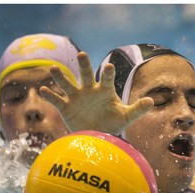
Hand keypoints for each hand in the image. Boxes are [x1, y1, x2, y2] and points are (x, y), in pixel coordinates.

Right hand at [39, 52, 153, 135]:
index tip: (109, 67)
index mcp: (105, 91)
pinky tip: (42, 90)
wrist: (98, 136)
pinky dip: (50, 96)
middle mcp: (89, 90)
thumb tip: (151, 102)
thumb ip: (137, 110)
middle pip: (85, 75)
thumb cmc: (113, 124)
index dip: (108, 73)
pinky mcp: (65, 107)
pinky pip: (56, 100)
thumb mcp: (126, 117)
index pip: (107, 79)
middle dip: (84, 66)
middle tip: (82, 55)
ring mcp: (76, 98)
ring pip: (67, 84)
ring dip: (60, 77)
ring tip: (53, 69)